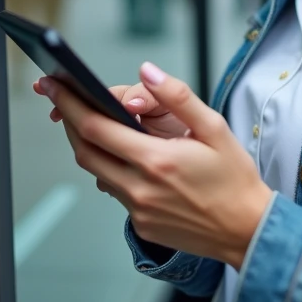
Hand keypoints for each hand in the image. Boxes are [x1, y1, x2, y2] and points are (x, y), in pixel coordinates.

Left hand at [37, 63, 271, 268]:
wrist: (247, 229)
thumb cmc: (235, 178)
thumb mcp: (214, 128)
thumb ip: (178, 97)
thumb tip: (147, 72)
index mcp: (156, 160)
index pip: (95, 127)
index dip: (70, 104)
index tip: (55, 86)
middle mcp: (140, 188)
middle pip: (84, 151)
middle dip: (69, 122)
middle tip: (62, 101)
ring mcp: (138, 210)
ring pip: (97, 172)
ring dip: (89, 146)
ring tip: (91, 123)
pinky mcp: (142, 225)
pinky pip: (115, 192)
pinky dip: (112, 170)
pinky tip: (124, 157)